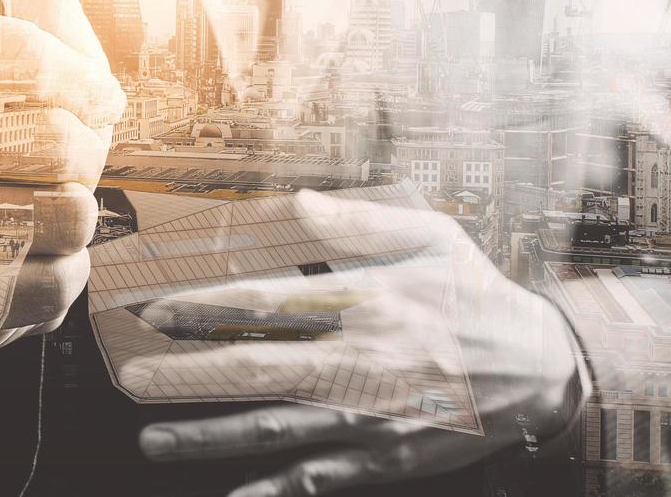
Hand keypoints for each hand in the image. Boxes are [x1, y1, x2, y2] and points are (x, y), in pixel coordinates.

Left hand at [136, 200, 583, 494]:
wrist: (540, 370)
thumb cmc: (475, 294)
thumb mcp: (431, 237)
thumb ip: (360, 221)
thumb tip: (297, 202)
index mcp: (365, 299)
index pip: (265, 304)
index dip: (203, 309)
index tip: (154, 311)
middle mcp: (359, 359)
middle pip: (254, 370)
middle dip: (185, 376)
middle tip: (130, 380)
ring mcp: (369, 415)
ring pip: (273, 429)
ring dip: (207, 436)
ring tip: (151, 439)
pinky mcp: (384, 456)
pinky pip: (317, 476)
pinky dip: (273, 491)